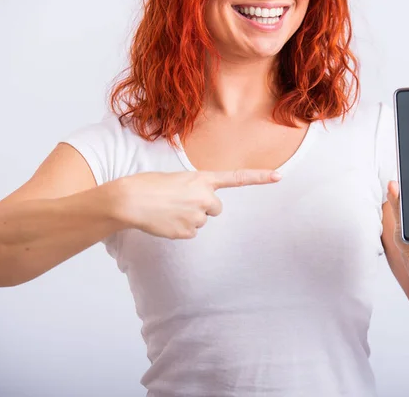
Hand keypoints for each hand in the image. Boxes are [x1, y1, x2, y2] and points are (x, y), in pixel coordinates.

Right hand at [108, 170, 281, 238]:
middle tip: (182, 203)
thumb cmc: (147, 185)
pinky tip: (165, 221)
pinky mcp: (188, 232)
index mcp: (201, 179)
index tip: (279, 176)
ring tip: (168, 210)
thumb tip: (199, 210)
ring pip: (200, 221)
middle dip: (203, 208)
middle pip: (216, 209)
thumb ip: (193, 189)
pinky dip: (179, 229)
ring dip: (188, 217)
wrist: (130, 200)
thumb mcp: (175, 179)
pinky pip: (189, 233)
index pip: (236, 178)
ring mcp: (197, 216)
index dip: (259, 177)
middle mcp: (205, 197)